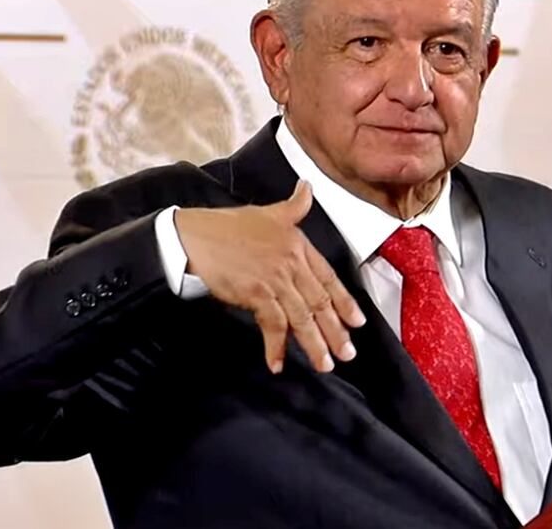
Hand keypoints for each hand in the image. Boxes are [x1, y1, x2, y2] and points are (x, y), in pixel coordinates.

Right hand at [175, 181, 365, 373]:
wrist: (194, 236)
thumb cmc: (228, 226)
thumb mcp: (268, 212)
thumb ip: (294, 206)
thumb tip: (307, 187)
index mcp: (298, 246)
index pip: (329, 278)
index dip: (345, 302)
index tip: (358, 322)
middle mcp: (291, 263)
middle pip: (320, 302)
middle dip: (335, 331)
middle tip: (347, 353)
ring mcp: (275, 279)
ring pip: (302, 316)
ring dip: (314, 344)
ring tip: (324, 365)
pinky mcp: (256, 293)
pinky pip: (273, 325)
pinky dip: (275, 347)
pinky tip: (277, 364)